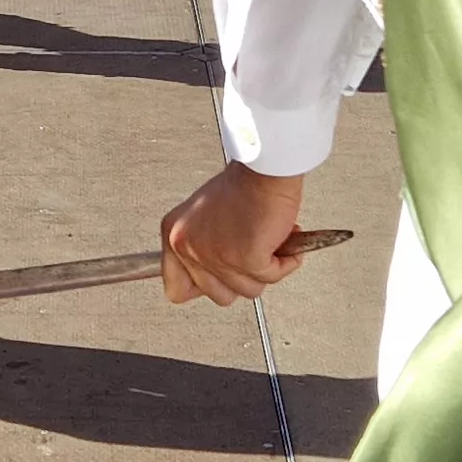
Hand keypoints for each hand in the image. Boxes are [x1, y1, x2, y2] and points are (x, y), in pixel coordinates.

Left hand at [159, 163, 309, 304]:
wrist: (266, 166)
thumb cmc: (245, 183)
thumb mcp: (208, 216)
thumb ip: (207, 247)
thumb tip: (222, 277)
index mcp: (175, 235)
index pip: (176, 289)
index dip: (204, 286)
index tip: (221, 277)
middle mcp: (188, 247)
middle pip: (219, 295)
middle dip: (244, 278)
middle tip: (255, 254)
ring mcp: (216, 255)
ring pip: (248, 290)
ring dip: (267, 268)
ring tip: (271, 240)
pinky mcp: (245, 258)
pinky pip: (271, 276)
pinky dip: (285, 262)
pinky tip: (286, 241)